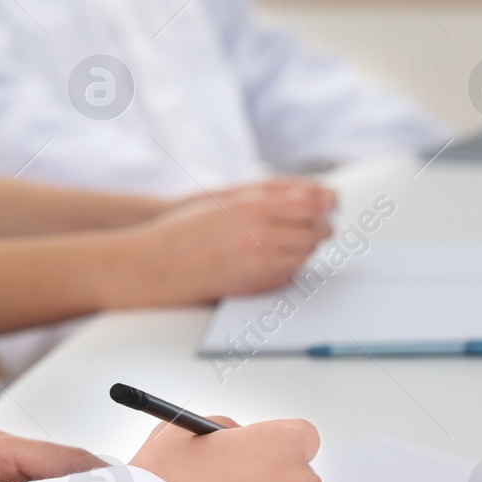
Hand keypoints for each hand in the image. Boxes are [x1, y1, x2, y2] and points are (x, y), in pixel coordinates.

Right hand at [109, 180, 335, 306]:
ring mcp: (260, 265)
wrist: (154, 266)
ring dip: (304, 248)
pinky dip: (288, 267)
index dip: (324, 209)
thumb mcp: (228, 199)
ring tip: (284, 241)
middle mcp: (261, 236)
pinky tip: (270, 259)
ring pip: (305, 256)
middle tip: (315, 226)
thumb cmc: (187, 227)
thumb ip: (275, 194)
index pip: (312, 208)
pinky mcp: (257, 287)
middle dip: (318, 230)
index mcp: (253, 208)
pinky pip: (290, 276)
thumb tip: (319, 196)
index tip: (327, 208)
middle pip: (315, 234)